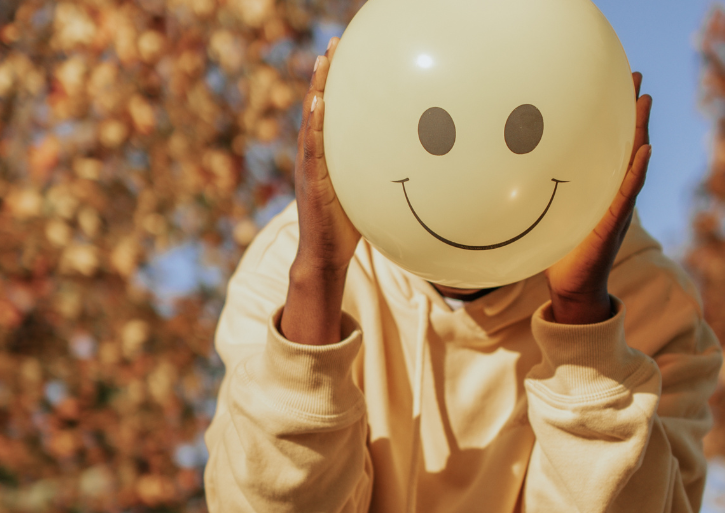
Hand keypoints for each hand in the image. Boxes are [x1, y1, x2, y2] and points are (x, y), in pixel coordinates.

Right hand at [280, 37, 361, 344]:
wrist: (325, 256)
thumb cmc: (348, 228)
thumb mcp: (367, 194)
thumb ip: (380, 174)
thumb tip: (414, 164)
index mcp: (327, 157)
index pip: (331, 113)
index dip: (334, 85)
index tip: (342, 56)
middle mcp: (314, 157)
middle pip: (319, 107)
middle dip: (325, 75)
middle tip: (333, 44)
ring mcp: (310, 167)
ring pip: (313, 120)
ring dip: (317, 89)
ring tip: (324, 61)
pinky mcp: (311, 181)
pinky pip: (313, 148)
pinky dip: (315, 124)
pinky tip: (320, 102)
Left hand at [544, 72, 651, 325]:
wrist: (571, 288)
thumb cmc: (559, 251)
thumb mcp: (548, 211)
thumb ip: (541, 188)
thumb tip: (508, 165)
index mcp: (598, 187)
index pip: (608, 143)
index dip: (613, 115)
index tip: (615, 81)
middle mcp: (612, 193)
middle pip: (627, 144)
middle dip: (632, 110)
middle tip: (636, 75)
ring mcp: (617, 207)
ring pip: (633, 163)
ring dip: (641, 131)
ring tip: (645, 101)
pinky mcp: (613, 225)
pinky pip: (627, 195)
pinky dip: (638, 173)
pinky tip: (646, 151)